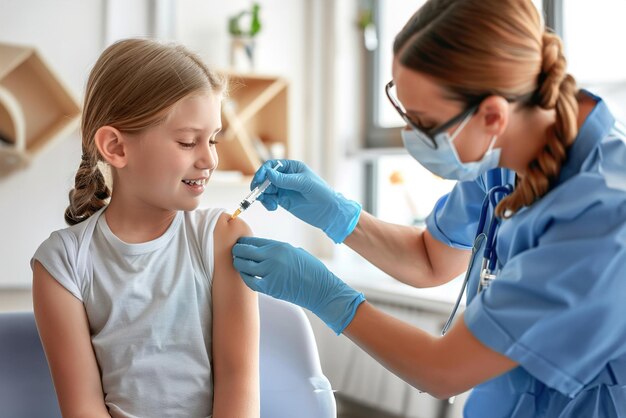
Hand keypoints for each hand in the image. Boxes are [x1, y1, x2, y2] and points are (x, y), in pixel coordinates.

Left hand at [232, 236, 364, 334]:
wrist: (321, 289)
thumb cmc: (312, 270)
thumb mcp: (295, 252)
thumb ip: (279, 250)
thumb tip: (264, 250)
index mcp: (280, 246)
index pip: (254, 241)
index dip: (244, 241)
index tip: (240, 242)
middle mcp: (273, 257)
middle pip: (246, 251)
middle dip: (238, 251)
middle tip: (234, 251)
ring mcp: (270, 272)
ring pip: (245, 265)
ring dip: (239, 263)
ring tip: (237, 262)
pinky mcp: (270, 287)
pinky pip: (250, 281)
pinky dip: (245, 277)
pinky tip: (245, 275)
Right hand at [252, 159, 361, 243]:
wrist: (329, 211)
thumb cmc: (321, 193)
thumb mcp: (304, 184)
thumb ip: (285, 180)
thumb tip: (267, 173)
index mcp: (292, 168)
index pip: (272, 166)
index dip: (263, 172)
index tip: (258, 181)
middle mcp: (286, 177)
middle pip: (265, 178)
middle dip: (260, 185)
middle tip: (257, 194)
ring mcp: (283, 189)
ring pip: (265, 189)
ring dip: (262, 196)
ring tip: (270, 204)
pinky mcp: (283, 201)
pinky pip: (269, 199)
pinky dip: (267, 203)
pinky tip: (272, 207)